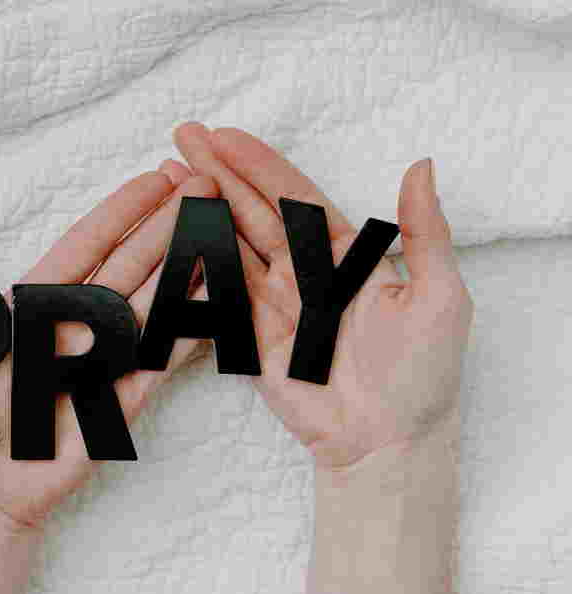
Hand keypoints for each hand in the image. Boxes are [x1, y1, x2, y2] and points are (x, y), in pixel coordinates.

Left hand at [0, 165, 216, 529]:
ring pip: (150, 304)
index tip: (155, 177)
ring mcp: (101, 362)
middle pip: (128, 264)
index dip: (120, 212)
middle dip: (166, 225)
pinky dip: (188, 330)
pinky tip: (217, 298)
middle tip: (204, 183)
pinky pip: (160, 361)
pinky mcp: (119, 403)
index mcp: (31, 308)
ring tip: (220, 226)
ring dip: (185, 266)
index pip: (84, 247)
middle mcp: (73, 328)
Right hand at [172, 122, 472, 467]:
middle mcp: (305, 273)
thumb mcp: (441, 295)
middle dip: (218, 172)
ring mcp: (274, 303)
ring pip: (230, 243)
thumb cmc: (423, 373)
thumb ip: (424, 232)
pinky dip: (197, 259)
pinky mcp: (250, 336)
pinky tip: (175, 230)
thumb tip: (421, 166)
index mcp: (347, 256)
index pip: (296, 197)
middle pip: (253, 211)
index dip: (261, 164)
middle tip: (184, 136)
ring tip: (169, 173)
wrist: (387, 441)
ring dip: (200, 208)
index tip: (226, 136)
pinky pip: (220, 291)